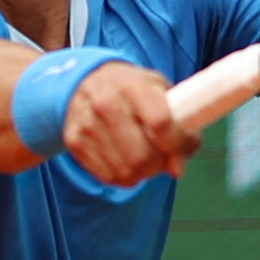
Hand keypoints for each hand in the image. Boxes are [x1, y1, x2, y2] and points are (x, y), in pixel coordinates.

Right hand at [60, 60, 200, 187]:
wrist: (87, 82)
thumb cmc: (132, 89)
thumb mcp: (159, 89)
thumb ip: (178, 123)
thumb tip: (177, 168)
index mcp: (132, 86)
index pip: (160, 122)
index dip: (177, 143)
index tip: (184, 148)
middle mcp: (106, 104)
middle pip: (141, 156)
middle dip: (160, 164)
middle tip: (165, 158)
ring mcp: (87, 125)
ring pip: (126, 171)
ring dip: (143, 173)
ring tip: (147, 159)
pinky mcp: (75, 142)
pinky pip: (108, 176)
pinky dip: (124, 176)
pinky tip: (127, 161)